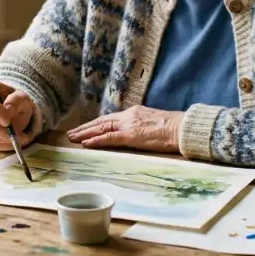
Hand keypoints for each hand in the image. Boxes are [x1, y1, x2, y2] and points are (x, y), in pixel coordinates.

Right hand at [0, 80, 35, 150]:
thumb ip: (16, 101)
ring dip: (2, 140)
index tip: (7, 122)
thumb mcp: (22, 97)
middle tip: (17, 136)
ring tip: (18, 139)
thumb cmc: (15, 101)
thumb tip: (8, 110)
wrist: (10, 107)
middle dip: (0, 131)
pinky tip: (10, 142)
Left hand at [66, 105, 182, 152]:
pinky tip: (86, 143)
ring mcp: (129, 125)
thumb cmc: (173, 128)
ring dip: (85, 134)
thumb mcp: (153, 123)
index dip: (94, 124)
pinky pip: (110, 138)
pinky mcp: (132, 135)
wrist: (183, 128)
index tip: (84, 129)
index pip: (109, 118)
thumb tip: (134, 133)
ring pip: (101, 128)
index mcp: (133, 112)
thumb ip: (140, 126)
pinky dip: (96, 140)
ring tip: (73, 138)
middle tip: (71, 134)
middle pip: (101, 121)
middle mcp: (128, 116)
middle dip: (85, 128)